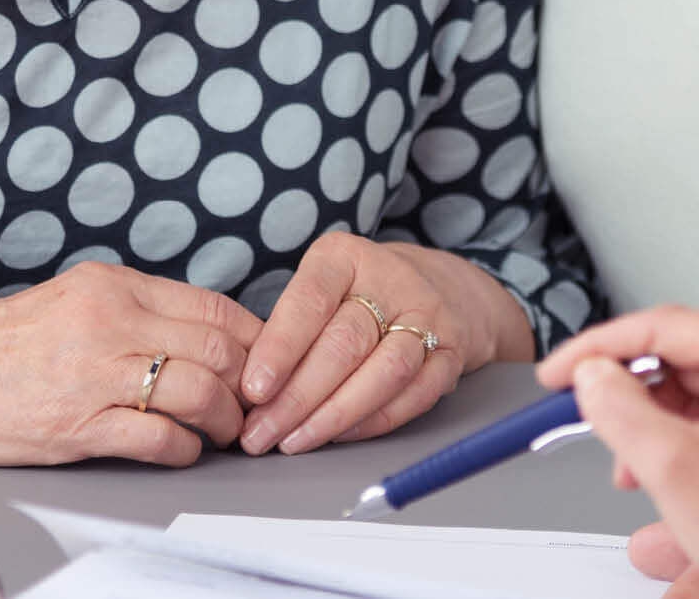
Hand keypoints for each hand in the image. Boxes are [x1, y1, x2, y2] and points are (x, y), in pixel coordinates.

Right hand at [0, 261, 263, 466]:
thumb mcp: (71, 301)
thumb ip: (133, 311)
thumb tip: (201, 337)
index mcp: (111, 285)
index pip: (213, 308)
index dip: (254, 341)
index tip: (264, 364)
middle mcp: (108, 321)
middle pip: (218, 349)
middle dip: (249, 384)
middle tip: (253, 406)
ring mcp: (93, 373)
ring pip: (199, 392)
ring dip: (224, 421)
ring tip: (223, 434)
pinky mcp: (76, 424)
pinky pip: (158, 438)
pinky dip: (183, 450)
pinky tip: (180, 451)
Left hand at [237, 232, 532, 453]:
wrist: (445, 288)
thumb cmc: (360, 294)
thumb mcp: (322, 287)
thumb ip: (288, 328)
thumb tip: (246, 391)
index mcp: (345, 257)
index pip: (309, 301)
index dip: (279, 348)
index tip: (253, 389)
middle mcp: (392, 280)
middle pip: (343, 344)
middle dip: (296, 397)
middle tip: (260, 434)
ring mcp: (429, 316)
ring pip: (382, 372)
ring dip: (333, 415)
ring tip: (294, 442)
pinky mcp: (452, 354)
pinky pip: (413, 396)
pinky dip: (373, 422)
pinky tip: (338, 437)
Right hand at [535, 308, 698, 598]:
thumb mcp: (671, 469)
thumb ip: (617, 409)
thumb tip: (591, 375)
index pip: (666, 328)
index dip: (599, 349)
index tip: (561, 371)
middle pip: (687, 355)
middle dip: (635, 395)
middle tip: (598, 423)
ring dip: (662, 419)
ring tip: (640, 467)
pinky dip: (694, 430)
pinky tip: (674, 467)